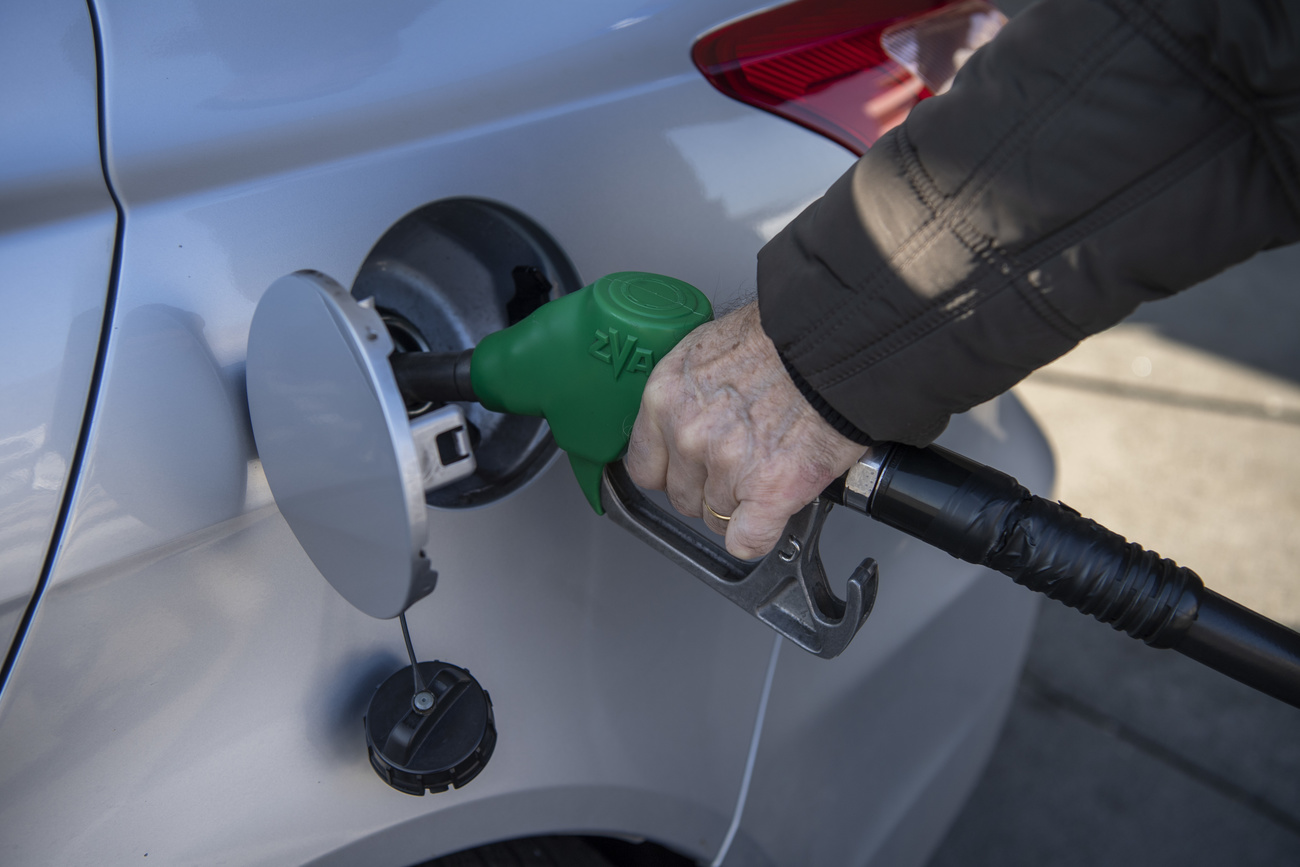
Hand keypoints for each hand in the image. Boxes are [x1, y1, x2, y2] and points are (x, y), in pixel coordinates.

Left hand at [626, 301, 865, 558]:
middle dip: (710, 488)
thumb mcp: (710, 348)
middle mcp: (689, 435)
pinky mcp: (768, 492)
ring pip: (717, 519)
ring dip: (741, 506)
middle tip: (742, 465)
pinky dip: (758, 535)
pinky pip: (747, 541)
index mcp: (666, 396)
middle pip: (683, 497)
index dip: (672, 471)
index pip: (644, 466)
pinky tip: (771, 514)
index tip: (688, 469)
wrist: (836, 339)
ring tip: (769, 470)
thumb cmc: (782, 336)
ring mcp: (727, 466)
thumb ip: (691, 392)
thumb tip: (693, 415)